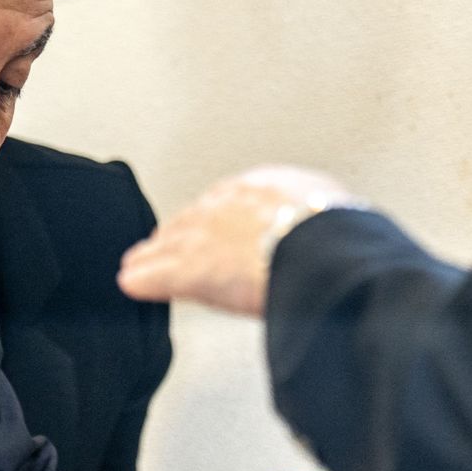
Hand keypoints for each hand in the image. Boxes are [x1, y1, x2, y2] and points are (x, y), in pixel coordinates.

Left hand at [118, 165, 358, 315]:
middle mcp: (228, 203)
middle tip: (163, 243)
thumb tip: (336, 222)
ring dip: (153, 255)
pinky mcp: (191, 268)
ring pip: (170, 244)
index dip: (213, 217)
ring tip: (139, 263)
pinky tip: (133, 284)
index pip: (228, 200)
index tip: (209, 226)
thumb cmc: (338, 233)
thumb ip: (318, 213)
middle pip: (192, 219)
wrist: (322, 247)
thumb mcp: (332, 207)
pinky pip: (158, 275)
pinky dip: (145, 281)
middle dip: (177, 233)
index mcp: (265, 185)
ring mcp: (206, 234)